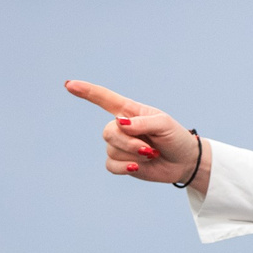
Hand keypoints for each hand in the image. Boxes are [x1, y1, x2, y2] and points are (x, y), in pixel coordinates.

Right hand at [65, 80, 206, 187]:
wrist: (183, 162)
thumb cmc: (175, 137)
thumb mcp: (164, 124)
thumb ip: (142, 122)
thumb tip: (119, 124)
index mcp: (129, 111)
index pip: (104, 99)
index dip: (86, 91)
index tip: (69, 85)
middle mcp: (121, 126)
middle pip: (108, 132)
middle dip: (129, 142)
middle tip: (150, 149)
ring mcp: (120, 145)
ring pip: (112, 149)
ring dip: (133, 155)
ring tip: (151, 155)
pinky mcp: (121, 162)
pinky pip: (111, 165)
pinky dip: (124, 167)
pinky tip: (136, 167)